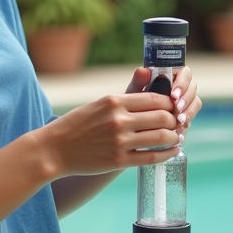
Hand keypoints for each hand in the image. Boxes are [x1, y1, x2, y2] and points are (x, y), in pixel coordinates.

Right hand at [38, 86, 180, 177]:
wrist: (54, 149)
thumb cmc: (78, 124)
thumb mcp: (100, 102)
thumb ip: (127, 93)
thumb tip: (148, 71)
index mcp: (114, 101)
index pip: (155, 99)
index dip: (170, 103)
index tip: (174, 107)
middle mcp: (118, 120)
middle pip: (163, 117)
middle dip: (175, 120)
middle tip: (178, 123)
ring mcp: (119, 142)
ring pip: (161, 137)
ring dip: (174, 137)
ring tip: (176, 137)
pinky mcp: (118, 161)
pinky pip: (151, 157)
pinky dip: (167, 154)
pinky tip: (172, 152)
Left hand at [127, 66, 201, 142]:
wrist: (131, 124)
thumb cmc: (132, 104)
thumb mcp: (133, 94)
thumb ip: (138, 82)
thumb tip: (143, 70)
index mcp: (170, 75)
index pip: (184, 72)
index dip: (182, 82)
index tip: (173, 94)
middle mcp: (180, 86)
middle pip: (192, 87)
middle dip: (186, 98)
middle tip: (177, 108)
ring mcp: (185, 101)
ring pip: (195, 102)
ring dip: (189, 111)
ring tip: (179, 121)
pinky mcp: (186, 115)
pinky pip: (191, 117)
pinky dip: (186, 123)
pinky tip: (179, 131)